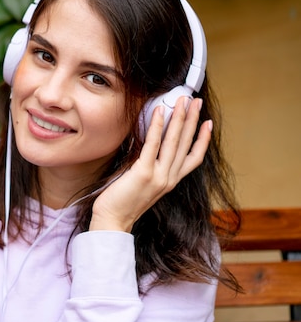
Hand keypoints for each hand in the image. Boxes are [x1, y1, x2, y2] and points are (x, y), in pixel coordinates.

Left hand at [90, 97, 211, 231]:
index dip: (202, 140)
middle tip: (197, 100)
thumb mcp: (143, 182)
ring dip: (180, 119)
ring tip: (182, 101)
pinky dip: (157, 127)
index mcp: (170, 181)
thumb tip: (148, 143)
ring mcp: (158, 176)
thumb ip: (150, 165)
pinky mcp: (143, 173)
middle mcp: (169, 178)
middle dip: (192, 120)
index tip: (208, 123)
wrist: (112, 221)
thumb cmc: (122, 201)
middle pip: (186, 144)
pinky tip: (160, 112)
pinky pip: (153, 145)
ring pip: (174, 142)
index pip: (193, 158)